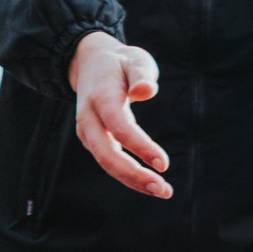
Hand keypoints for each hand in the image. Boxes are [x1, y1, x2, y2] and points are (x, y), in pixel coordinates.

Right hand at [69, 31, 170, 198]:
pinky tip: (150, 184)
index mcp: (101, 98)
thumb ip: (142, 75)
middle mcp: (89, 119)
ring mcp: (88, 132)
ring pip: (106, 163)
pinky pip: (109, 162)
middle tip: (164, 190)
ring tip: (163, 191)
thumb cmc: (121, 63)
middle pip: (107, 154)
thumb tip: (147, 92)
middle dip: (134, 175)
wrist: (90, 64)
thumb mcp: (135, 60)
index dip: (141, 147)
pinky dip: (128, 175)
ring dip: (133, 180)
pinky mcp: (93, 140)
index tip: (164, 164)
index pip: (120, 127)